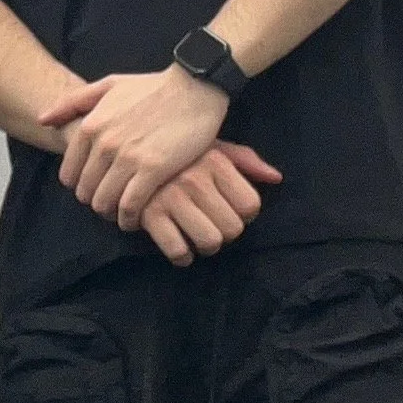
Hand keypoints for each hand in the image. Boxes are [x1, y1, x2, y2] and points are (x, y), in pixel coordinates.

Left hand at [43, 66, 281, 230]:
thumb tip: (42, 120)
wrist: (195, 88)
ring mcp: (128, 158)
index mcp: (91, 125)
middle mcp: (105, 143)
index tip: (96, 188)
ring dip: (111, 213)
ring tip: (123, 212)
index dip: (80, 186)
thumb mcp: (109, 85)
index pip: (69, 174)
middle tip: (112, 202)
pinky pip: (130, 207)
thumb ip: (72, 102)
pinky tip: (136, 217)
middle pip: (85, 191)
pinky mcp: (153, 170)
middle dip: (96, 201)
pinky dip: (129, 218)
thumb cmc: (153, 87)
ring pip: (104, 202)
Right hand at [140, 144, 280, 266]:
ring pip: (210, 242)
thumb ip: (245, 161)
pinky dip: (182, 256)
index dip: (244, 214)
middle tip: (213, 226)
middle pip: (233, 229)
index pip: (251, 205)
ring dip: (206, 246)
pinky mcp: (149, 214)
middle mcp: (196, 179)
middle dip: (226, 234)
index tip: (231, 210)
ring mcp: (171, 197)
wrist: (126, 152)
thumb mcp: (211, 145)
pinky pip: (178, 251)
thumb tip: (276, 177)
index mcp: (215, 161)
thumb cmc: (177, 152)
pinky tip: (179, 246)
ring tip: (198, 237)